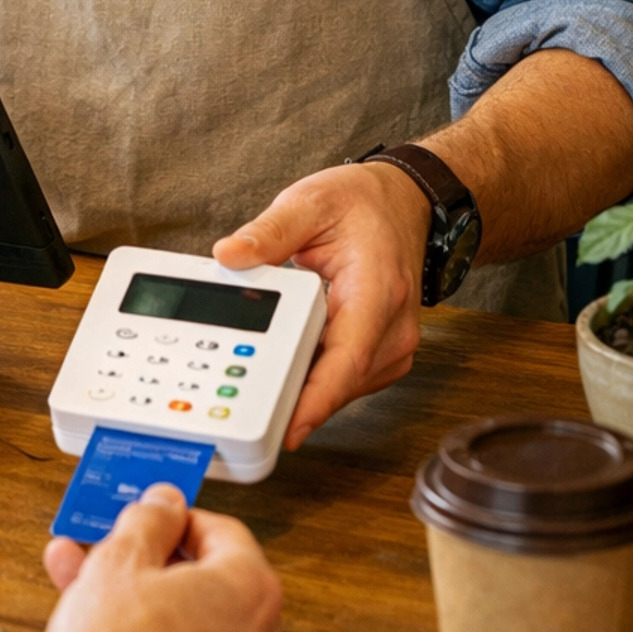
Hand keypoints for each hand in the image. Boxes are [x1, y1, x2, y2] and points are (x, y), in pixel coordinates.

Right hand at [42, 485, 292, 631]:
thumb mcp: (119, 563)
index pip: (221, 531)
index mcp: (252, 588)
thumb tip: (166, 503)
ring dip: (140, 605)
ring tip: (79, 590)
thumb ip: (148, 521)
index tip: (144, 519)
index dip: (174, 519)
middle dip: (145, 564)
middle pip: (204, 582)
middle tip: (104, 553)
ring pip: (192, 627)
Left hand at [212, 162, 429, 448]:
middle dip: (293, 396)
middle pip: (341, 382)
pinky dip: (315, 376)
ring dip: (303, 387)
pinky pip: (344, 379)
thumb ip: (269, 232)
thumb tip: (229, 255)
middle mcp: (393, 327)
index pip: (348, 359)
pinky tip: (286, 362)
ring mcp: (392, 345)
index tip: (287, 429)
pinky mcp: (381, 352)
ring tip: (258, 373)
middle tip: (241, 400)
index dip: (317, 400)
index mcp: (377, 291)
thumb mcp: (309, 203)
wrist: (403, 202)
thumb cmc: (363, 205)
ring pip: (342, 387)